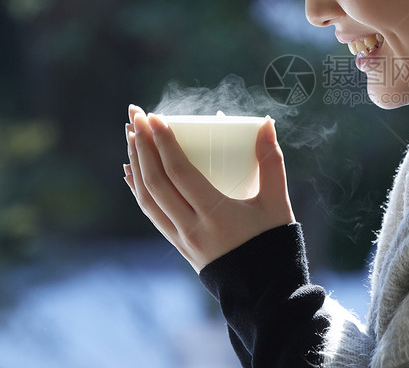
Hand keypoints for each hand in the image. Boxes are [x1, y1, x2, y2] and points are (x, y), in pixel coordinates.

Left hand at [123, 105, 295, 271]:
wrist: (264, 291)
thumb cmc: (274, 243)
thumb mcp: (277, 201)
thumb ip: (271, 161)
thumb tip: (266, 124)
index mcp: (217, 215)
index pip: (179, 174)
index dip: (164, 144)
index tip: (155, 118)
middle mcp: (192, 228)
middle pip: (156, 183)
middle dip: (142, 146)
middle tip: (136, 117)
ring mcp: (181, 239)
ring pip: (147, 199)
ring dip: (137, 164)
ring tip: (131, 137)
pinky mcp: (178, 245)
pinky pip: (151, 213)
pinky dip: (139, 189)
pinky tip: (132, 171)